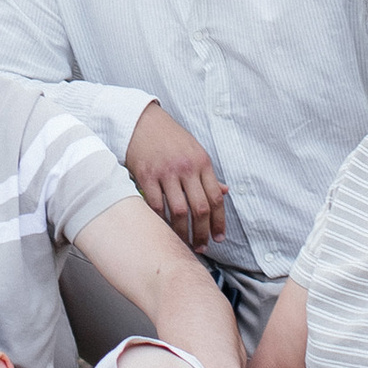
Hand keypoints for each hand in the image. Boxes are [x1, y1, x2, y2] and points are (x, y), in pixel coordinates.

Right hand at [127, 103, 227, 247]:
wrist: (142, 121)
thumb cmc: (170, 137)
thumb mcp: (195, 150)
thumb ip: (208, 174)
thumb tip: (224, 192)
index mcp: (202, 162)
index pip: (216, 198)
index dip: (219, 222)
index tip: (218, 237)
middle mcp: (187, 168)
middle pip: (200, 209)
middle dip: (202, 232)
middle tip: (201, 246)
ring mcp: (166, 172)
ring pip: (179, 211)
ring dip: (182, 231)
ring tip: (184, 241)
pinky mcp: (146, 175)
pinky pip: (156, 205)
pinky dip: (161, 219)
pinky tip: (164, 227)